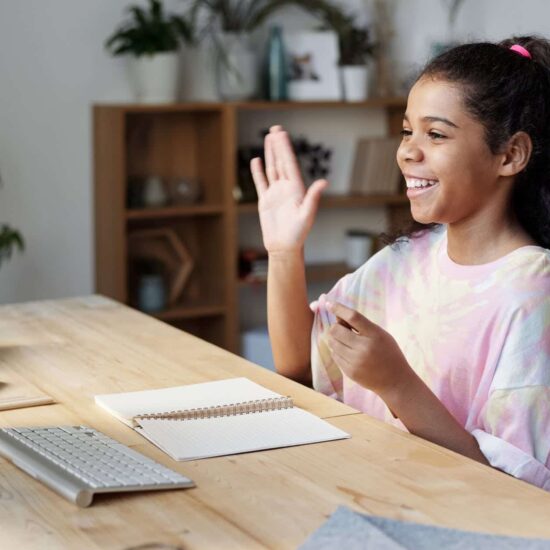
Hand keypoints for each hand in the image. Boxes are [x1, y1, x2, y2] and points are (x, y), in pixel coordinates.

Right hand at [250, 125, 327, 253]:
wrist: (284, 247)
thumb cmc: (298, 234)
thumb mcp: (307, 215)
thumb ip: (313, 197)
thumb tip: (324, 181)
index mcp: (296, 189)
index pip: (290, 164)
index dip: (285, 148)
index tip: (281, 134)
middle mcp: (286, 188)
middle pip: (281, 162)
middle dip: (278, 145)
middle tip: (275, 129)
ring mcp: (275, 193)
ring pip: (272, 169)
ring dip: (270, 154)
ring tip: (268, 138)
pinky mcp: (265, 201)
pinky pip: (261, 182)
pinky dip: (258, 171)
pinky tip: (257, 160)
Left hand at [326, 302, 413, 397]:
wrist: (395, 381)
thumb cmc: (389, 353)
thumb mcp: (380, 334)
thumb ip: (361, 325)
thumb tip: (338, 317)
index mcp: (374, 334)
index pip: (353, 317)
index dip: (339, 308)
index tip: (330, 304)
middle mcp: (364, 347)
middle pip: (336, 330)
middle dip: (336, 327)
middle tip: (343, 329)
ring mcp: (356, 361)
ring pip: (332, 343)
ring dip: (336, 339)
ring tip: (347, 342)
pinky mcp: (350, 372)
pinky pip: (334, 356)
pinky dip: (338, 351)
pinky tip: (349, 354)